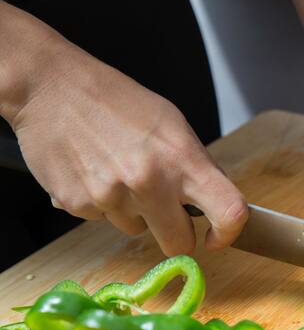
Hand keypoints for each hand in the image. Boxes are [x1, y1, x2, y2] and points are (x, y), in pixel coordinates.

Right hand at [8, 41, 247, 255]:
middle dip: (175, 232)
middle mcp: (150, 183)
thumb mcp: (172, 124)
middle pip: (179, 243)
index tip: (218, 236)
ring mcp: (111, 197)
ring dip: (134, 212)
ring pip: (137, 230)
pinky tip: (93, 171)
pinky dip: (102, 204)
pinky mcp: (78, 205)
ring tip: (117, 171)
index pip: (228, 212)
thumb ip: (194, 167)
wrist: (49, 87)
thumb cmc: (115, 101)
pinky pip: (103, 220)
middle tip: (165, 210)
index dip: (228, 233)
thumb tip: (212, 204)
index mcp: (182, 160)